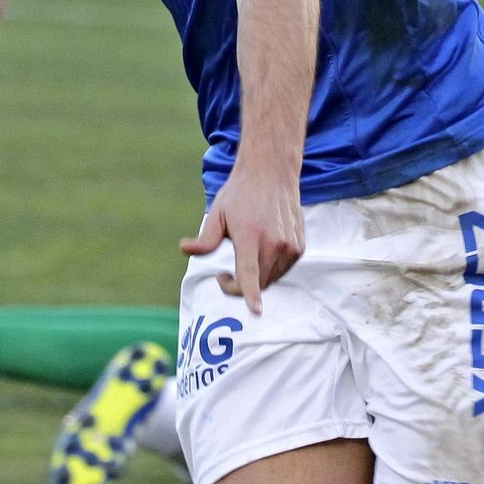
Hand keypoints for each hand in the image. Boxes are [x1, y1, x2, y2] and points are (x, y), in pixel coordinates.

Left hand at [179, 160, 303, 315]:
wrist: (273, 173)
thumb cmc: (240, 194)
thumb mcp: (217, 214)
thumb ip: (205, 239)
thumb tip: (184, 249)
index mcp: (250, 235)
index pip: (250, 271)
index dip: (250, 293)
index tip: (255, 310)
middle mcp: (274, 241)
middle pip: (258, 283)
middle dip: (239, 287)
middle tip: (223, 275)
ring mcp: (290, 245)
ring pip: (271, 278)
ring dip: (256, 277)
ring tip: (245, 255)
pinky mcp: (299, 247)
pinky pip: (282, 269)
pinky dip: (270, 268)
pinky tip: (263, 248)